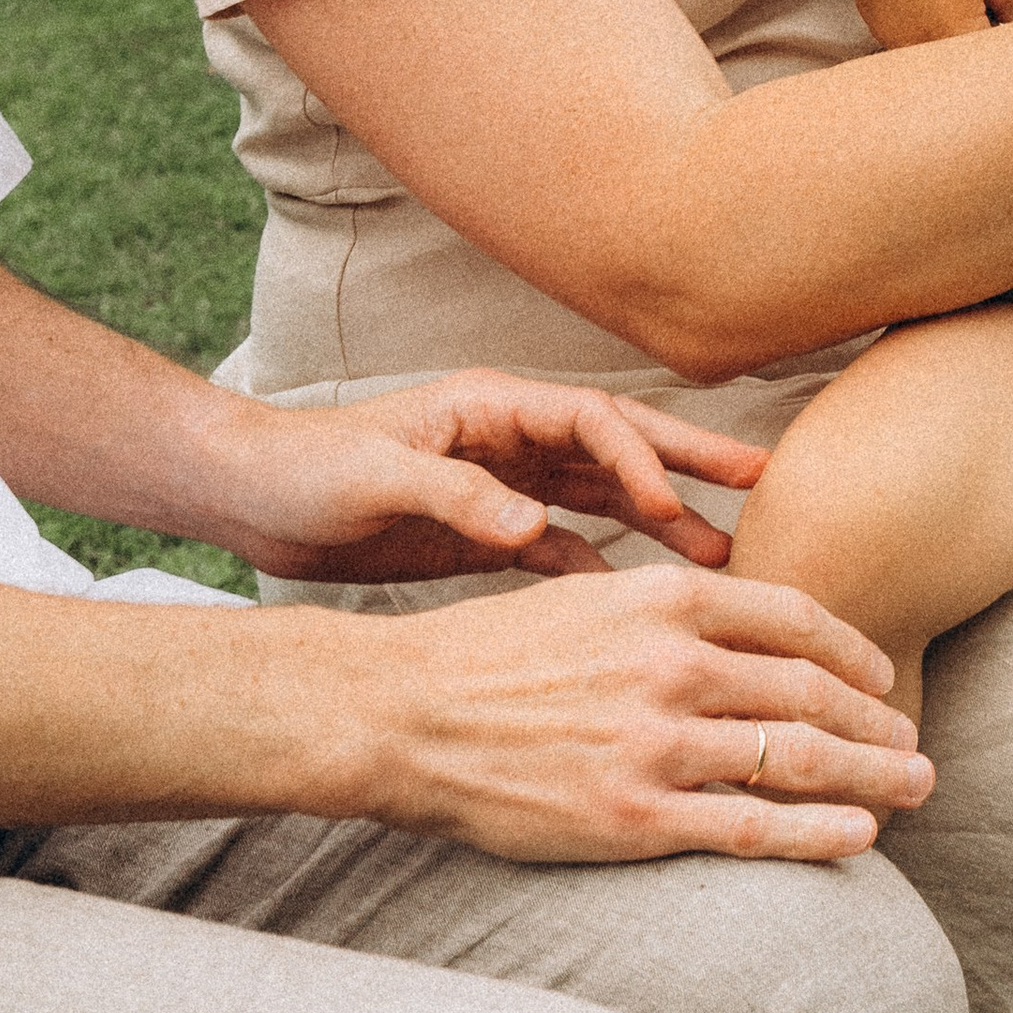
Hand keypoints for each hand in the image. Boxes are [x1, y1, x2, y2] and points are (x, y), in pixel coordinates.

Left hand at [201, 375, 773, 582]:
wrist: (249, 496)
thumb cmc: (304, 471)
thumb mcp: (376, 478)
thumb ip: (458, 495)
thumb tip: (536, 525)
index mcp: (493, 409)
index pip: (592, 419)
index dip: (638, 455)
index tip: (670, 502)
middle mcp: (512, 439)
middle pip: (620, 446)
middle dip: (691, 463)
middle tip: (763, 483)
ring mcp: (507, 484)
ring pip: (605, 498)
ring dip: (662, 521)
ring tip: (725, 554)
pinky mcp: (489, 531)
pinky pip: (566, 548)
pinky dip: (605, 569)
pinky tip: (642, 604)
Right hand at [351, 564, 934, 862]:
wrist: (404, 712)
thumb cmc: (492, 653)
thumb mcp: (590, 597)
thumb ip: (670, 609)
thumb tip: (741, 629)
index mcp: (666, 599)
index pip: (797, 620)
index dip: (854, 652)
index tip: (882, 675)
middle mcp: (675, 665)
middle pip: (814, 693)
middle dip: (880, 722)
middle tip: (918, 743)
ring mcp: (658, 743)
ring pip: (800, 759)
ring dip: (873, 777)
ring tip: (914, 789)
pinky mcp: (634, 816)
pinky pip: (751, 829)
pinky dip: (818, 832)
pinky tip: (860, 837)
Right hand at [846, 0, 1012, 45]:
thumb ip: (1008, 4)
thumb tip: (1006, 22)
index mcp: (955, 34)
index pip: (985, 58)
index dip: (994, 40)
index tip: (994, 18)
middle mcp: (921, 45)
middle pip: (954, 61)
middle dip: (968, 41)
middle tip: (971, 4)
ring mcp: (893, 39)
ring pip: (927, 54)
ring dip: (940, 37)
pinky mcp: (876, 28)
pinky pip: (903, 39)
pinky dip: (915, 26)